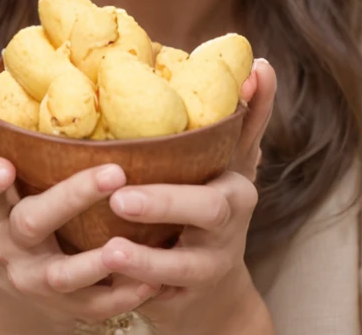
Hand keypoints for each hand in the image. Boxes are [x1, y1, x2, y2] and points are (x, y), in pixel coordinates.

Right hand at [0, 53, 160, 332]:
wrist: (18, 289)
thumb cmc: (12, 199)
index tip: (3, 163)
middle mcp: (7, 244)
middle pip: (32, 223)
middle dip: (70, 200)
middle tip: (112, 173)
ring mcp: (35, 279)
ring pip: (60, 275)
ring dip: (93, 262)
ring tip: (126, 243)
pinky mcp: (67, 307)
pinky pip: (93, 306)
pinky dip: (119, 294)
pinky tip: (148, 277)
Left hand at [98, 58, 277, 334]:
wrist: (210, 291)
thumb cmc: (210, 205)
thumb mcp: (229, 163)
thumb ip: (245, 117)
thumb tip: (259, 62)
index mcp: (235, 187)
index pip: (237, 156)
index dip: (215, 149)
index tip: (194, 125)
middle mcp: (228, 226)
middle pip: (207, 212)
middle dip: (165, 203)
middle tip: (120, 198)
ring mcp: (207, 267)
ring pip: (180, 266)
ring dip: (145, 259)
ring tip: (110, 250)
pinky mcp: (182, 300)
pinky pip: (157, 298)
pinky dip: (131, 289)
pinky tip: (102, 277)